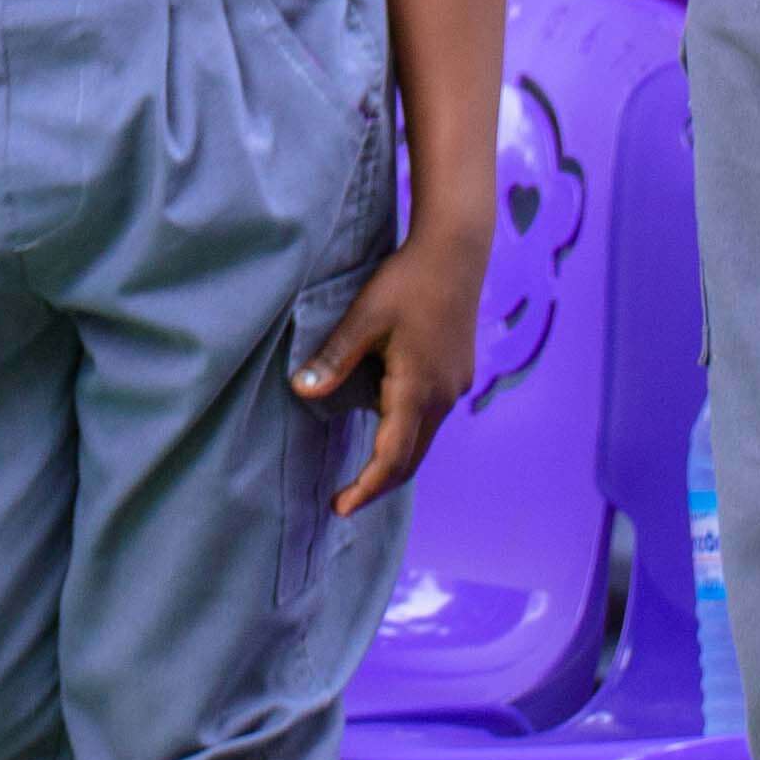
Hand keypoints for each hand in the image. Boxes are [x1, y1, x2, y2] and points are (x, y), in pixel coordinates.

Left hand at [297, 223, 484, 515]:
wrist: (456, 251)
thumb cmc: (407, 281)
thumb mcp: (364, 318)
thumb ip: (335, 358)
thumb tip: (302, 391)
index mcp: (417, 389)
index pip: (391, 458)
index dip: (366, 488)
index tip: (341, 508)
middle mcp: (442, 396)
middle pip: (411, 458)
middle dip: (379, 483)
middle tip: (346, 500)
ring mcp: (454, 386)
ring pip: (422, 438)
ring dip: (394, 458)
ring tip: (362, 471)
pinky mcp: (457, 374)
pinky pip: (429, 416)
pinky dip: (406, 432)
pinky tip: (385, 422)